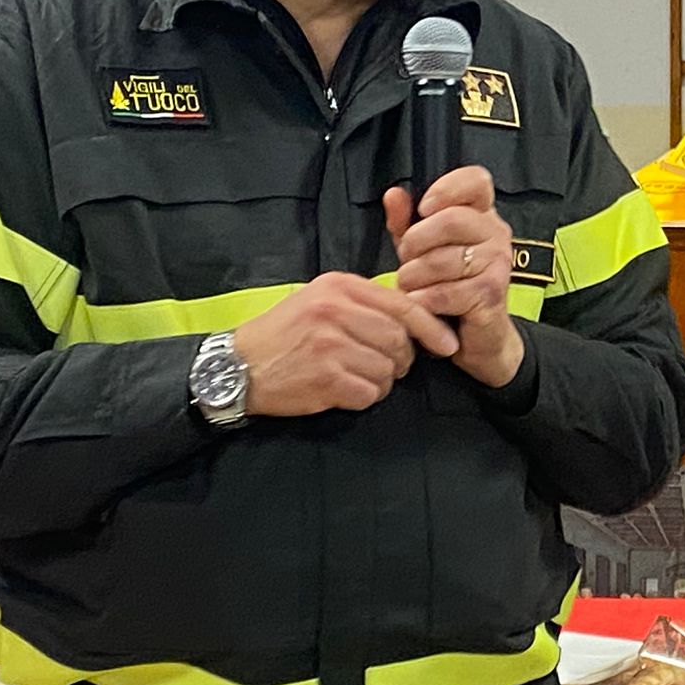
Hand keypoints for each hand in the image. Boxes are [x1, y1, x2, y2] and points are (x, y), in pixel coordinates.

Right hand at [232, 271, 456, 415]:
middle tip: (383, 365)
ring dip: (381, 381)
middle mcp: (335, 311)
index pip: (402, 305)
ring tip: (356, 377)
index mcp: (338, 287)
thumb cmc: (284, 334)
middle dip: (401, 359)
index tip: (448, 345)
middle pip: (400, 340)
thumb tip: (416, 319)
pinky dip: (364, 397)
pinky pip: (369, 393)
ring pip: (388, 369)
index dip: (431, 327)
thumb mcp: (320, 300)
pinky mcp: (325, 378)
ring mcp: (330, 345)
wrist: (236, 367)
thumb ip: (364, 303)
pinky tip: (344, 391)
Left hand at [383, 167, 525, 389]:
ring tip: (412, 287)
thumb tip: (394, 195)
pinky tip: (423, 304)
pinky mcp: (491, 293)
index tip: (424, 209)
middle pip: (451, 219)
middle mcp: (496, 234)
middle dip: (416, 243)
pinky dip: (424, 300)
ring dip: (414, 277)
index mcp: (482, 215)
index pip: (476, 181)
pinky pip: (444, 291)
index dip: (446, 189)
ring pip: (441, 259)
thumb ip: (406, 222)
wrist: (476, 338)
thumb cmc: (447, 287)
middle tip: (407, 261)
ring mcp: (498, 263)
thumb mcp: (421, 250)